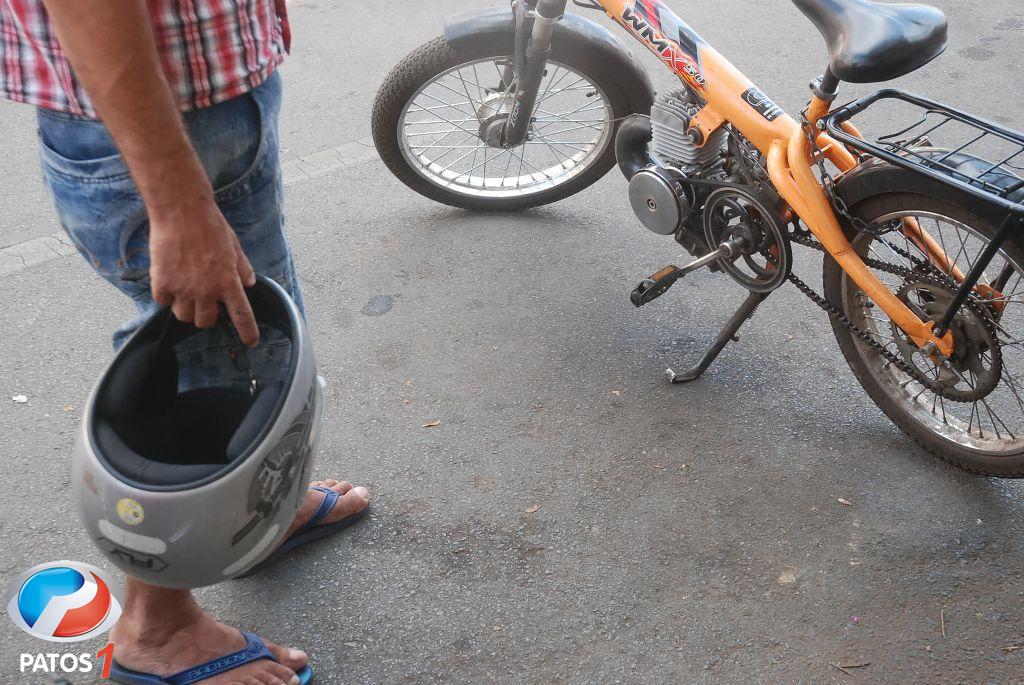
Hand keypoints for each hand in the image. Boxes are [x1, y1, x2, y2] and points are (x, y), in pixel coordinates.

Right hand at [148, 194, 259, 346]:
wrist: (181, 211)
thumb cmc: (210, 225)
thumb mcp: (235, 246)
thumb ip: (242, 268)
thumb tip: (249, 283)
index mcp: (228, 282)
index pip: (242, 315)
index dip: (248, 332)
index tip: (251, 342)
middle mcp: (206, 291)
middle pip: (206, 322)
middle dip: (207, 316)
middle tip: (206, 301)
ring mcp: (183, 289)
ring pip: (184, 316)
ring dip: (186, 308)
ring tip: (187, 290)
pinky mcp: (162, 283)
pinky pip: (163, 303)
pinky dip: (167, 297)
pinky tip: (170, 281)